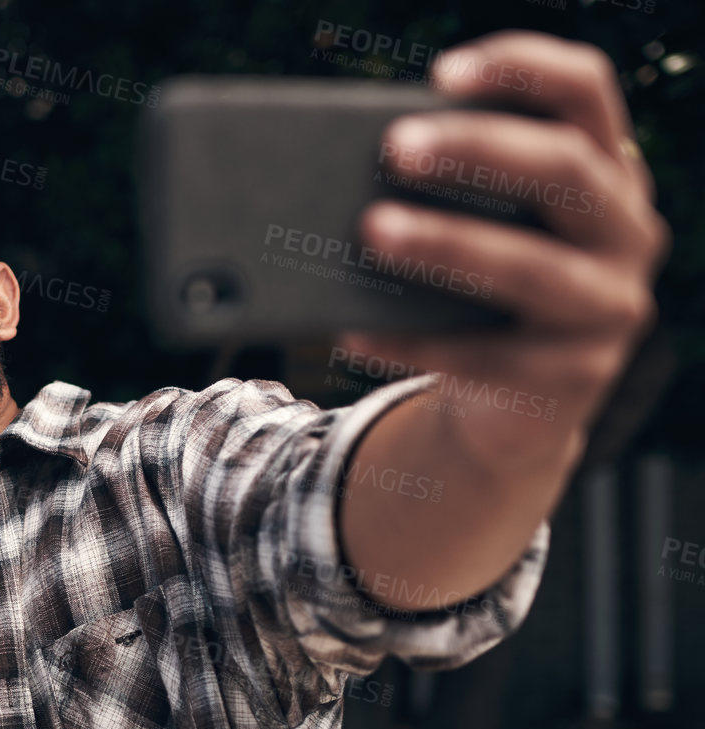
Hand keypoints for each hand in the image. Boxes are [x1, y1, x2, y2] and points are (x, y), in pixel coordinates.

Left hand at [342, 31, 669, 469]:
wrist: (516, 411)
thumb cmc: (483, 295)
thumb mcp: (488, 231)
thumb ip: (457, 192)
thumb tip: (350, 167)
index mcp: (608, 171)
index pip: (586, 91)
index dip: (524, 69)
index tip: (443, 72)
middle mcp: (626, 231)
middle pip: (565, 170)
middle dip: (478, 150)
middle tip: (397, 146)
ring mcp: (610, 307)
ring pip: (531, 267)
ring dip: (447, 243)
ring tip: (372, 229)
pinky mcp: (576, 378)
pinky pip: (484, 357)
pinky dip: (411, 342)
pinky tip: (354, 333)